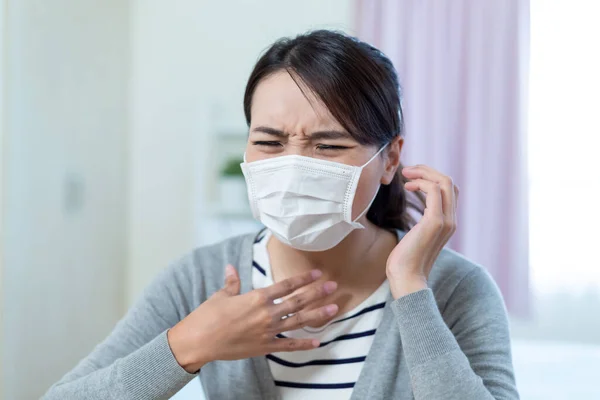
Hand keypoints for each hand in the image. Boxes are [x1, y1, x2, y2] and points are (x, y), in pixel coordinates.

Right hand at [168, 265, 338, 372]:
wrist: (198, 341)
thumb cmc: (207, 316)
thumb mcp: (221, 295)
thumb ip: (232, 282)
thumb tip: (231, 267)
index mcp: (257, 297)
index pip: (286, 285)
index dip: (303, 279)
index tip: (318, 274)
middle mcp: (266, 313)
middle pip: (297, 301)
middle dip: (317, 293)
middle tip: (334, 287)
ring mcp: (267, 331)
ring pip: (298, 321)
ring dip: (317, 314)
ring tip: (333, 308)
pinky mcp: (264, 347)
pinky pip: (288, 345)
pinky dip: (302, 344)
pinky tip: (317, 342)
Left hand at [386, 165, 458, 298]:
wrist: (406, 279)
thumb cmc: (406, 261)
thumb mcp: (416, 238)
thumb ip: (421, 226)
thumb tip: (414, 219)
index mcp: (448, 223)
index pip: (449, 191)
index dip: (432, 178)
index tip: (412, 179)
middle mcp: (451, 220)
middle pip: (449, 182)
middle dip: (428, 171)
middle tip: (408, 170)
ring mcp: (445, 221)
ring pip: (444, 182)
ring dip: (424, 173)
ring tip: (406, 175)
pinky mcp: (435, 222)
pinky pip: (434, 190)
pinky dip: (421, 183)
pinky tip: (407, 186)